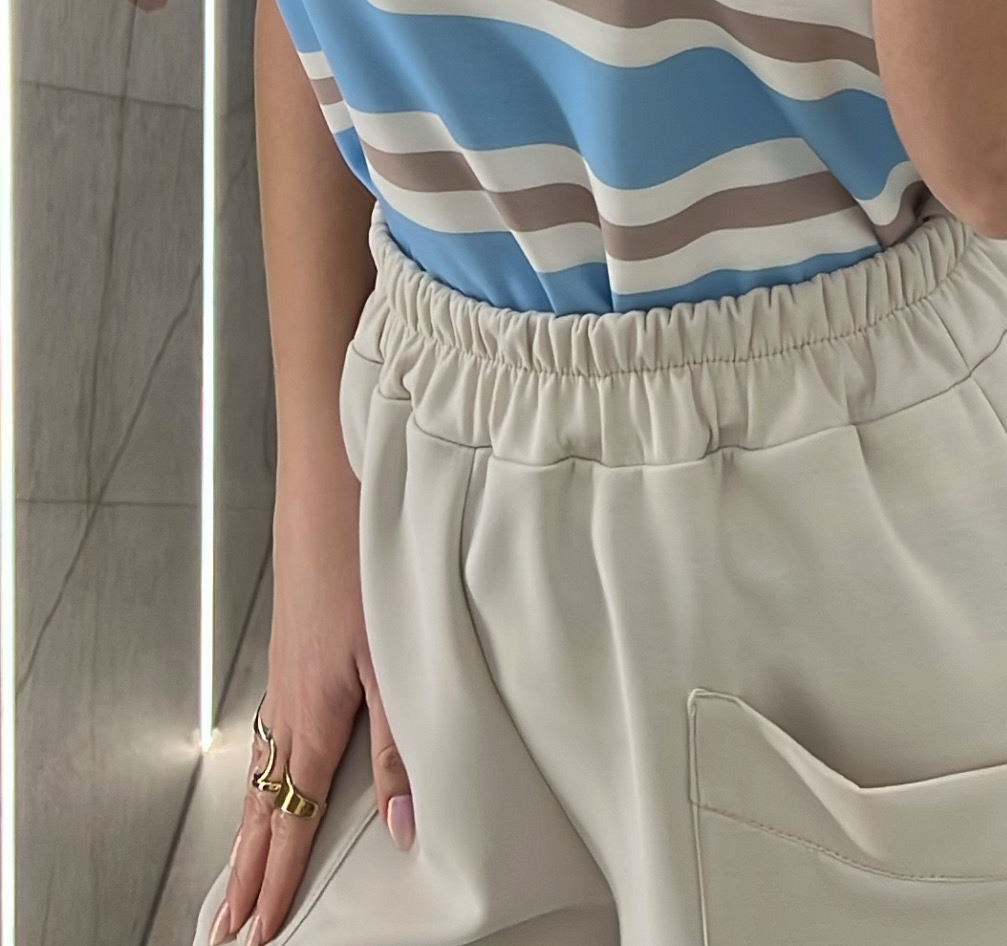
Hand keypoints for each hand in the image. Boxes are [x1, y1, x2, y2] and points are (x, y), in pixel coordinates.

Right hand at [210, 457, 412, 944]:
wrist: (329, 481)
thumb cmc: (363, 556)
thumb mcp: (396, 657)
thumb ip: (401, 746)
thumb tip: (402, 825)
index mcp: (313, 715)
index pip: (290, 821)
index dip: (277, 884)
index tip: (258, 935)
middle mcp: (289, 703)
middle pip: (262, 808)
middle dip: (246, 872)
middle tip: (228, 928)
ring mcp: (287, 674)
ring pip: (261, 772)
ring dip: (251, 829)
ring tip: (239, 874)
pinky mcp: (295, 648)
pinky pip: (268, 734)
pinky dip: (261, 777)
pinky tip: (272, 773)